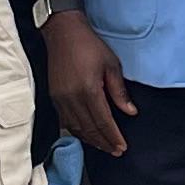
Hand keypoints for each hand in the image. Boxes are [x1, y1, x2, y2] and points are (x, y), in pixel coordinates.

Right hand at [45, 11, 136, 158]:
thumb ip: (120, 91)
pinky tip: (86, 135)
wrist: (62, 33)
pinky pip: (66, 121)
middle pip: (90, 129)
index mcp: (88, 90)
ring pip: (76, 128)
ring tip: (104, 146)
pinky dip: (77, 131)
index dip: (113, 137)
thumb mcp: (111, 65)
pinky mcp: (54, 97)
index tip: (122, 147)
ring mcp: (60, 99)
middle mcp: (72, 98)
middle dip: (104, 142)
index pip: (103, 122)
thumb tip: (130, 112)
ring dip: (91, 140)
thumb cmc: (89, 46)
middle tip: (116, 151)